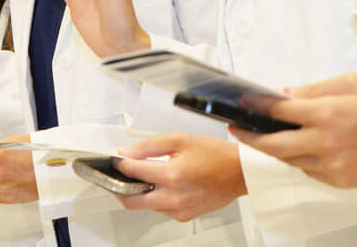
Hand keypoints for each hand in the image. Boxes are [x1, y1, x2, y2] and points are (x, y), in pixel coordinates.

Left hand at [115, 134, 245, 221]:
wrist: (240, 173)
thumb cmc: (217, 155)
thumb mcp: (181, 140)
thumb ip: (151, 146)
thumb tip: (129, 151)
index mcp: (172, 176)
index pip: (132, 172)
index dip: (119, 164)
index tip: (116, 159)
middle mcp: (173, 197)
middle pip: (131, 201)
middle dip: (120, 188)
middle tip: (120, 177)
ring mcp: (179, 210)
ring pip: (146, 206)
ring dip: (141, 193)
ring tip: (148, 177)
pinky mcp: (184, 216)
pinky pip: (161, 210)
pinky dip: (157, 198)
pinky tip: (166, 185)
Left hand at [231, 73, 356, 188]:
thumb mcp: (351, 83)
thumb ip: (313, 89)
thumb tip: (284, 94)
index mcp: (328, 113)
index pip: (279, 111)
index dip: (256, 106)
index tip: (243, 104)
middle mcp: (326, 142)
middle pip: (273, 144)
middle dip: (250, 137)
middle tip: (238, 129)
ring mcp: (332, 165)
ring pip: (289, 160)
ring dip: (274, 148)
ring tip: (265, 136)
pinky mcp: (340, 180)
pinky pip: (309, 170)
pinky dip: (300, 158)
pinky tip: (302, 146)